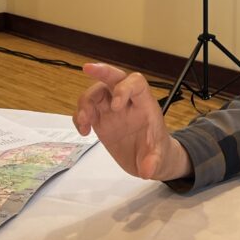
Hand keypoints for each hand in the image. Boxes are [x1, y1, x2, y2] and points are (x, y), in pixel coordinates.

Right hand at [73, 63, 191, 181]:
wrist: (148, 160)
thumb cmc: (157, 152)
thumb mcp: (159, 159)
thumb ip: (153, 163)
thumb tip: (148, 171)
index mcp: (145, 104)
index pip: (136, 83)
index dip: (124, 89)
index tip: (115, 108)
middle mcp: (127, 102)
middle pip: (114, 78)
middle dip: (102, 71)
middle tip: (87, 68)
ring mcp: (112, 110)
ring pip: (96, 93)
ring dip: (85, 103)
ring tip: (85, 122)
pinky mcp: (101, 121)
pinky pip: (86, 111)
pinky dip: (80, 117)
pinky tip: (83, 131)